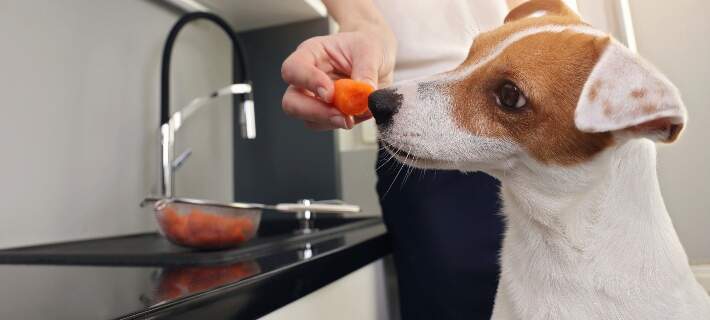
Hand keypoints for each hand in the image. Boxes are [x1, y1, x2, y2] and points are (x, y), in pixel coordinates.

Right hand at [281, 23, 395, 130]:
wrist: (379, 60)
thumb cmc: (367, 47)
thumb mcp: (370, 50)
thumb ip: (366, 71)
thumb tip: (364, 94)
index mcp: (311, 54)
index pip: (293, 69)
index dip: (308, 82)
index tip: (330, 93)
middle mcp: (307, 78)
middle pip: (291, 102)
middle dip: (316, 112)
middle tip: (341, 115)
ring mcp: (315, 99)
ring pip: (309, 119)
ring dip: (333, 121)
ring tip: (359, 111)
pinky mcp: (328, 113)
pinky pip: (328, 125)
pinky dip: (345, 122)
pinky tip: (362, 112)